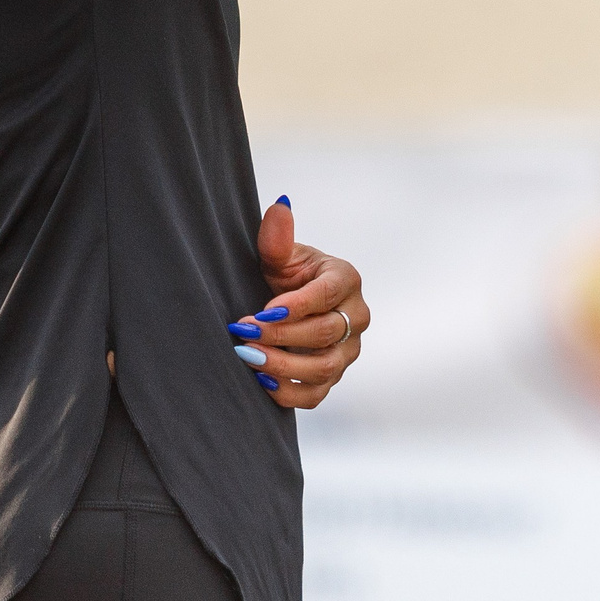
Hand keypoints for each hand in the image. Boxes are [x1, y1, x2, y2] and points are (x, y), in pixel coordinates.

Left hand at [228, 196, 369, 410]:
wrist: (286, 306)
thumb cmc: (286, 277)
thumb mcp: (281, 257)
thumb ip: (278, 237)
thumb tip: (279, 206)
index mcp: (346, 280)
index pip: (328, 295)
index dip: (296, 306)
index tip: (262, 310)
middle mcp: (356, 316)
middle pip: (326, 333)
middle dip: (281, 335)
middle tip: (243, 332)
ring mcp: (348, 350)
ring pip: (324, 366)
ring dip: (283, 365)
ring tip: (248, 356)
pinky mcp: (334, 376)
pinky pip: (317, 394)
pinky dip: (288, 392)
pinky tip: (261, 380)